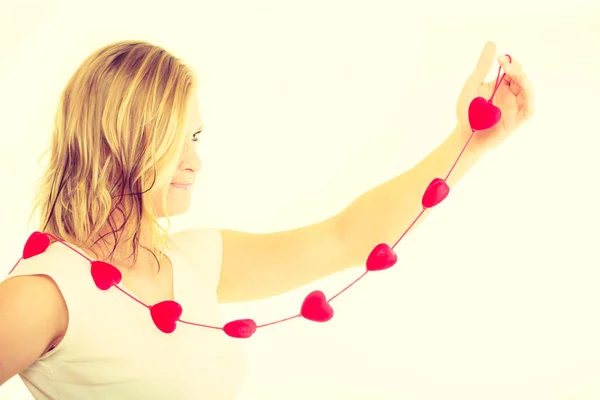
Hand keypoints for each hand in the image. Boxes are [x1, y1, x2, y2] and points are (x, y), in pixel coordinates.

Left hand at [455, 41, 534, 155]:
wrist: (464, 134)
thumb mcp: (473, 85)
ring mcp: (514, 108)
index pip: (512, 70)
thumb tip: (492, 43)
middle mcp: (510, 95)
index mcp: (500, 86)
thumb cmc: (467, 111)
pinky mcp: (516, 121)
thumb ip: (482, 66)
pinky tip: (525, 91)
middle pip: (521, 79)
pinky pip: (529, 110)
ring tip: (515, 74)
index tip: (500, 59)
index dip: (510, 63)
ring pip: (528, 92)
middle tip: (506, 64)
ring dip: (524, 81)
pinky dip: (530, 100)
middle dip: (516, 69)